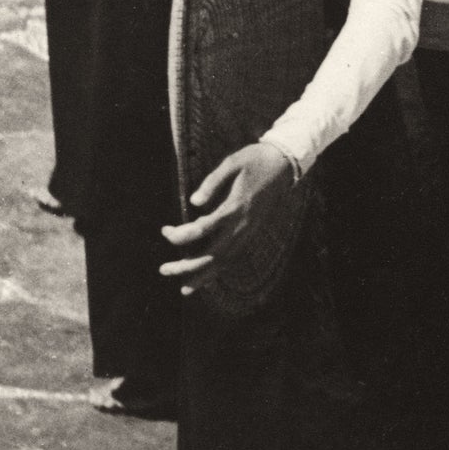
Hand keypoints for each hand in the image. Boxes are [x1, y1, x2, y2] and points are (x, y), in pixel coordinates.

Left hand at [160, 142, 292, 292]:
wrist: (284, 165)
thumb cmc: (255, 160)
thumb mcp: (232, 162)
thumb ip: (212, 182)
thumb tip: (194, 202)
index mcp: (234, 207)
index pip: (202, 229)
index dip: (180, 235)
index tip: (165, 231)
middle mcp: (242, 225)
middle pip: (211, 254)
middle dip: (186, 266)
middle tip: (164, 270)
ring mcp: (248, 232)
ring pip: (224, 261)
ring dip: (202, 275)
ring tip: (183, 289)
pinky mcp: (251, 233)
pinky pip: (233, 257)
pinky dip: (218, 271)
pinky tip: (206, 279)